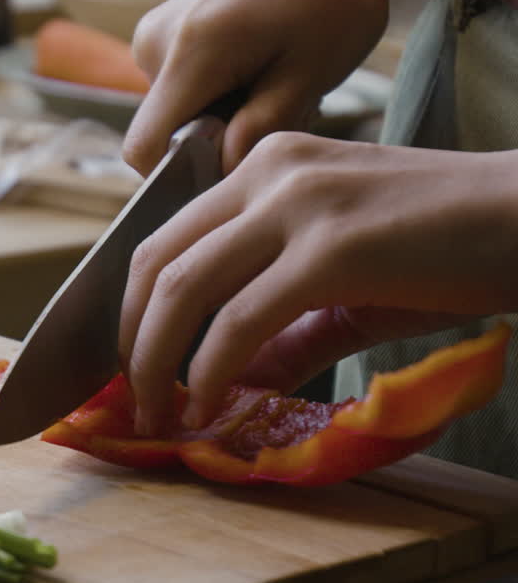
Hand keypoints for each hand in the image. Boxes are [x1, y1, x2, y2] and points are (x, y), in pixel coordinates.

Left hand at [118, 133, 517, 435]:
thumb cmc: (453, 249)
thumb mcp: (350, 283)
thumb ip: (288, 329)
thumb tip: (236, 383)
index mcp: (266, 168)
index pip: (166, 237)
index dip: (133, 307)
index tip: (132, 362)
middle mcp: (268, 171)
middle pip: (156, 261)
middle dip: (130, 339)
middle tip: (133, 400)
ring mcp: (296, 203)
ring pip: (182, 286)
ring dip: (154, 360)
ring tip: (158, 413)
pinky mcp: (330, 247)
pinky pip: (239, 318)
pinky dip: (211, 369)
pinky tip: (208, 405)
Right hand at [123, 0, 392, 175]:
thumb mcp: (310, 71)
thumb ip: (259, 131)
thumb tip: (220, 173)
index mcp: (190, 54)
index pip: (144, 149)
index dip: (181, 173)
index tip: (234, 164)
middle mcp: (157, 43)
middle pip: (165, 130)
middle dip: (217, 137)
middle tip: (281, 108)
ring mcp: (157, 32)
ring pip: (176, 107)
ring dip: (223, 112)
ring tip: (276, 80)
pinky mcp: (167, 27)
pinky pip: (182, 82)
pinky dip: (219, 88)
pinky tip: (260, 63)